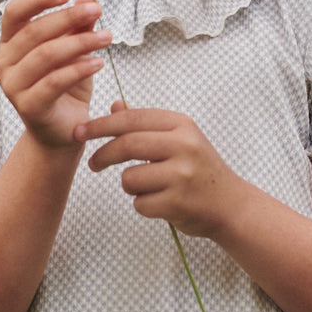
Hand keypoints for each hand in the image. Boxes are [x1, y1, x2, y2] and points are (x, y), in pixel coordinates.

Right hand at [0, 0, 111, 148]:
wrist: (65, 130)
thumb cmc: (67, 86)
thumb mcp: (75, 51)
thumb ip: (78, 25)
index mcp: (9, 44)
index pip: (15, 12)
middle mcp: (4, 63)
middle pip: (34, 31)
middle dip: (69, 17)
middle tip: (97, 10)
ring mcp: (12, 87)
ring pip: (46, 55)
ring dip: (80, 41)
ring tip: (107, 36)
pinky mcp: (28, 107)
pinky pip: (54, 81)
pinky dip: (79, 69)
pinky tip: (99, 63)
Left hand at [81, 102, 241, 237]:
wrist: (231, 204)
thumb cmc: (200, 170)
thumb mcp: (180, 139)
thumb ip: (146, 124)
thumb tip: (115, 106)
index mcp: (182, 125)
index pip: (132, 119)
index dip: (101, 124)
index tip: (80, 131)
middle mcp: (184, 146)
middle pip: (126, 145)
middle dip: (103, 155)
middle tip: (93, 164)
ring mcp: (182, 174)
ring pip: (129, 178)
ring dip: (131, 186)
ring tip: (152, 188)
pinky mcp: (177, 202)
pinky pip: (139, 203)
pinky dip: (144, 206)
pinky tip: (163, 203)